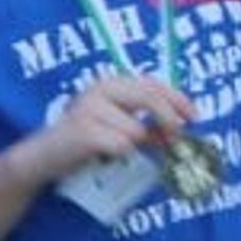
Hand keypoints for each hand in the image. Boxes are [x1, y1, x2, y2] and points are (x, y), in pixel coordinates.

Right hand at [19, 72, 197, 187]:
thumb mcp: (119, 125)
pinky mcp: (83, 131)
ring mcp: (90, 108)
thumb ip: (147, 124)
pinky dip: (120, 154)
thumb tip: (179, 131)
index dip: (178, 99)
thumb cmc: (86, 141)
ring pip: (136, 129)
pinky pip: (121, 145)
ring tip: (119, 151)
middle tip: (177, 138)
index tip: (195, 117)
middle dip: (170, 119)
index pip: (153, 83)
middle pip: (150, 98)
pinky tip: (105, 156)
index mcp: (111, 83)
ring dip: (136, 145)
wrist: (44, 157)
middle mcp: (100, 89)